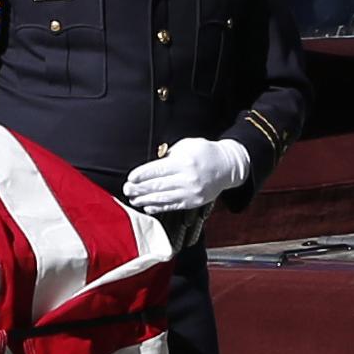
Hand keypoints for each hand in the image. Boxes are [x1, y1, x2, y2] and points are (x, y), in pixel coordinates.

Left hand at [122, 137, 249, 213]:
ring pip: (163, 198)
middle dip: (139, 189)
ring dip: (145, 200)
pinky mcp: (193, 202)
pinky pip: (172, 206)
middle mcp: (188, 178)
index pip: (158, 170)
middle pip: (158, 185)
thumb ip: (169, 155)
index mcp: (185, 162)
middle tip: (127, 190)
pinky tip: (148, 206)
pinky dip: (158, 207)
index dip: (142, 175)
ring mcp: (191, 192)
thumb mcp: (187, 146)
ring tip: (133, 199)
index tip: (130, 178)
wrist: (227, 166)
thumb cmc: (204, 153)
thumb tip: (150, 166)